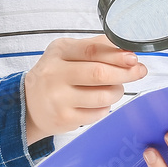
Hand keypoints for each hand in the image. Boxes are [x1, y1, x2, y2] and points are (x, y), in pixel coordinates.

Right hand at [24, 36, 146, 143]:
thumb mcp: (67, 52)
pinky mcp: (65, 119)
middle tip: (139, 71)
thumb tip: (125, 48)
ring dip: (117, 91)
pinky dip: (106, 106)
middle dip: (125, 73)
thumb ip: (95, 46)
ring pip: (103, 96)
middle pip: (99, 74)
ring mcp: (59, 99)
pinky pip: (98, 113)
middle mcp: (55, 74)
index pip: (92, 50)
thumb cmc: (54, 74)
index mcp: (59, 52)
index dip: (116, 54)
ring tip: (115, 87)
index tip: (133, 57)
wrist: (28, 104)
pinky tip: (100, 101)